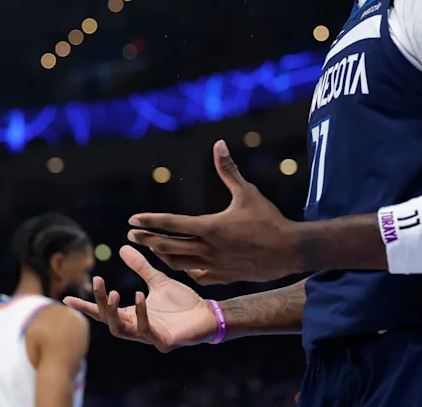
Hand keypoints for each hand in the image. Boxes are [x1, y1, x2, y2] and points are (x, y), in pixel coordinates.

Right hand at [63, 245, 217, 351]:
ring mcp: (148, 337)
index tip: (65, 299)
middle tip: (98, 281)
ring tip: (114, 291)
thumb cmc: (183, 303)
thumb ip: (140, 267)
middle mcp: (136, 328)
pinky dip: (141, 313)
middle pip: (108, 319)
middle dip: (100, 302)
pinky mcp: (163, 341)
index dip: (86, 306)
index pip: (104, 312)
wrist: (207, 314)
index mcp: (132, 315)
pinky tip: (140, 297)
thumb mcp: (158, 281)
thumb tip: (122, 247)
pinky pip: (146, 331)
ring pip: (121, 329)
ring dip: (115, 311)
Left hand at [127, 140, 302, 283]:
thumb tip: (219, 144)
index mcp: (210, 227)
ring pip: (178, 264)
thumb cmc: (269, 219)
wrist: (289, 250)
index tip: (132, 219)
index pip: (172, 224)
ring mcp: (214, 266)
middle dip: (147, 239)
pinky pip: (197, 276)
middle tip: (133, 234)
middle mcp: (208, 249)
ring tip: (153, 246)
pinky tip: (183, 263)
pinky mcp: (223, 277)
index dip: (150, 221)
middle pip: (168, 247)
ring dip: (163, 255)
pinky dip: (186, 269)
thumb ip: (228, 169)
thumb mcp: (247, 192)